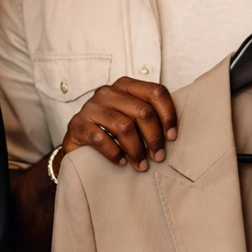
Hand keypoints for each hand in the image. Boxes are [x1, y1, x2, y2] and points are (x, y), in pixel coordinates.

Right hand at [61, 77, 176, 171]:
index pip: (156, 92)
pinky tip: (122, 162)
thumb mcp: (130, 116)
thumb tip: (174, 133)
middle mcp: (108, 92)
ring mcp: (91, 107)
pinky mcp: (78, 124)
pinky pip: (101, 139)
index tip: (172, 137)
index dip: (168, 115)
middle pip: (143, 112)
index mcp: (126, 86)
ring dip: (137, 150)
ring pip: (124, 127)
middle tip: (159, 157)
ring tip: (141, 165)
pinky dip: (115, 153)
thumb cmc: (109, 129)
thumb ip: (148, 116)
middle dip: (154, 138)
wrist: (77, 142)